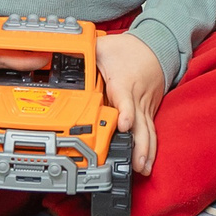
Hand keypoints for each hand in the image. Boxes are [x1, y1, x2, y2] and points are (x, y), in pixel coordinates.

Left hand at [95, 31, 166, 174]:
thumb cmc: (126, 50)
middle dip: (139, 145)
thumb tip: (60, 55)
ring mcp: (144, 106)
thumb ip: (82, 53)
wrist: (155, 47)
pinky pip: (150, 130)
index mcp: (123, 83)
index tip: (124, 125)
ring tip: (143, 169)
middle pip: (140, 123)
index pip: (125, 99)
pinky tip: (146, 163)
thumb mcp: (102, 47)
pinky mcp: (148, 110)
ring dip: (146, 151)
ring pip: (148, 130)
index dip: (126, 112)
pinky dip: (150, 148)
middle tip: (137, 163)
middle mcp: (136, 97)